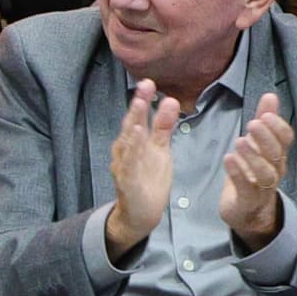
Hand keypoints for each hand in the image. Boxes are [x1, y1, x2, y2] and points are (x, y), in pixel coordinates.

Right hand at [104, 79, 182, 262]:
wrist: (140, 213)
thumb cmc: (148, 179)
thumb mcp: (160, 150)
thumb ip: (163, 126)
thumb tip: (171, 99)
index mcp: (134, 142)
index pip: (139, 117)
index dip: (143, 99)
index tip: (149, 81)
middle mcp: (126, 151)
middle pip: (132, 125)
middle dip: (138, 106)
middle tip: (145, 86)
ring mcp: (125, 166)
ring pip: (128, 142)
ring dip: (133, 124)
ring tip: (140, 106)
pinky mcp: (127, 181)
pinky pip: (129, 164)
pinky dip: (132, 150)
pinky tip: (136, 137)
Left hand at [218, 92, 291, 249]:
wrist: (249, 212)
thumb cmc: (253, 172)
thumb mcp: (257, 143)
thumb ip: (264, 119)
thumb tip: (271, 95)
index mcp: (278, 154)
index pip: (286, 139)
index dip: (278, 126)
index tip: (265, 114)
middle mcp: (275, 170)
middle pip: (277, 154)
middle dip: (266, 138)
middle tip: (252, 124)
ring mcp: (263, 188)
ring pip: (265, 173)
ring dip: (253, 156)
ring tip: (238, 142)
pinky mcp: (248, 201)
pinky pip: (246, 188)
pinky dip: (238, 173)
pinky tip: (228, 159)